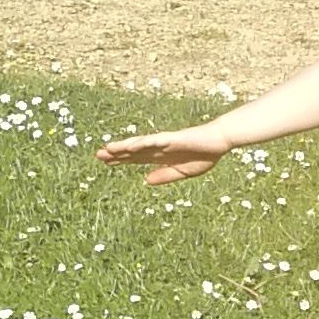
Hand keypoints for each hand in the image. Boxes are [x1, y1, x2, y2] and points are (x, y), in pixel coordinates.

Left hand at [96, 124, 232, 184]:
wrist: (220, 142)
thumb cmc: (204, 155)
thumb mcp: (183, 172)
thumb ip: (164, 176)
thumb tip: (145, 180)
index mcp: (161, 156)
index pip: (136, 159)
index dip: (121, 161)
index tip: (105, 163)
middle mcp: (159, 147)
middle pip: (133, 151)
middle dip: (116, 154)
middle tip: (98, 155)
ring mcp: (164, 142)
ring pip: (139, 145)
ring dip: (124, 146)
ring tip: (108, 149)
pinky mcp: (172, 138)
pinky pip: (154, 140)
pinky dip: (142, 143)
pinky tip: (130, 145)